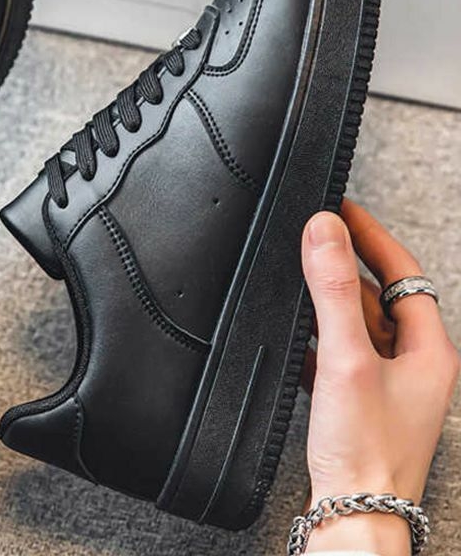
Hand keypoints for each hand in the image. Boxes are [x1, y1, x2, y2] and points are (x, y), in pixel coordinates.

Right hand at [300, 200, 458, 553]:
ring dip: (331, 295)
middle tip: (317, 233)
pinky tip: (296, 331)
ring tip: (301, 273)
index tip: (342, 208)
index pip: (402, 271)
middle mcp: (414, 363)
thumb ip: (333, 291)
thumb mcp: (347, 358)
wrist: (352, 515)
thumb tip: (323, 230)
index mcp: (427, 349)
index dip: (372, 235)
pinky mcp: (361, 399)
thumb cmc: (364, 452)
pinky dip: (318, 331)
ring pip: (359, 322)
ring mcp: (388, 382)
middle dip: (348, 261)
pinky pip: (340, 349)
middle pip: (380, 293)